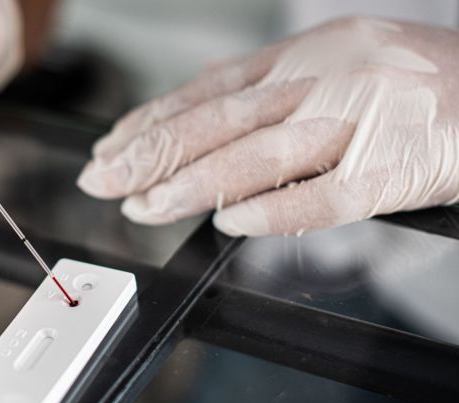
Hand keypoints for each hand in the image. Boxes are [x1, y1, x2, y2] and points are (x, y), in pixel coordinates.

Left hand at [77, 17, 458, 235]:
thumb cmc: (423, 82)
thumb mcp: (340, 60)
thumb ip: (273, 85)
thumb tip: (205, 103)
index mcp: (308, 53)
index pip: (210, 90)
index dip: (154, 120)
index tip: (112, 146)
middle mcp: (325, 78)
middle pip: (220, 120)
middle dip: (153, 152)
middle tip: (103, 180)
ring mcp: (359, 120)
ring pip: (258, 155)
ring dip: (193, 184)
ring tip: (144, 207)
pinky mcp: (394, 168)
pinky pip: (325, 196)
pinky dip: (273, 211)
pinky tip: (228, 224)